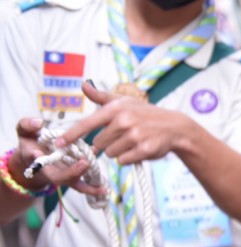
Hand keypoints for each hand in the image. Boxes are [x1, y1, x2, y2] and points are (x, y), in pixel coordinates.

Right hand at [11, 118, 103, 195]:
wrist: (35, 152)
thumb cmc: (31, 139)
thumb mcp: (25, 130)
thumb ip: (27, 125)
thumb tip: (38, 123)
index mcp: (36, 159)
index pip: (35, 160)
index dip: (35, 158)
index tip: (36, 153)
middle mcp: (50, 170)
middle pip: (59, 177)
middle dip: (72, 172)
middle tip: (84, 164)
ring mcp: (62, 174)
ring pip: (73, 183)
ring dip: (87, 186)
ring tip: (101, 189)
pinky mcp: (73, 175)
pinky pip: (83, 182)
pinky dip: (93, 185)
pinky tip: (104, 187)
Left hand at [57, 81, 189, 164]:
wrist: (175, 127)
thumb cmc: (146, 114)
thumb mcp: (125, 102)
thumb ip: (101, 97)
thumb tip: (83, 85)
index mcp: (116, 109)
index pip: (86, 124)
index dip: (70, 135)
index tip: (58, 144)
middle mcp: (124, 121)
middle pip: (98, 143)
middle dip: (107, 143)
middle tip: (122, 137)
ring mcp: (134, 136)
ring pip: (110, 153)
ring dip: (118, 152)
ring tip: (131, 142)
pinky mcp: (143, 150)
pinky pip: (123, 161)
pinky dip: (128, 159)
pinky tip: (138, 150)